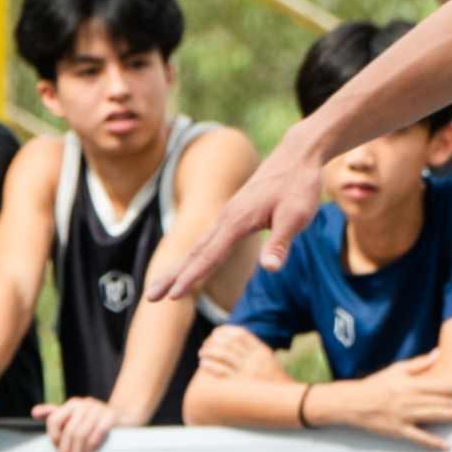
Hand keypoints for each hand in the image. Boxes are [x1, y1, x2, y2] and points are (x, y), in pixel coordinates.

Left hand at [41, 396, 116, 451]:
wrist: (125, 418)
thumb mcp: (75, 417)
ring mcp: (99, 408)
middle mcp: (84, 403)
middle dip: (65, 451)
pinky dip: (92, 444)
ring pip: (81, 433)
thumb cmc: (95, 421)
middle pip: (69, 430)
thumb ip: (55, 414)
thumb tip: (34, 412)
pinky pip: (98, 432)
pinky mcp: (112, 415)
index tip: (57, 450)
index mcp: (72, 404)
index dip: (54, 437)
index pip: (54, 420)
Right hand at [150, 129, 323, 305]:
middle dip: (173, 275)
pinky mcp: (234, 213)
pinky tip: (191, 262)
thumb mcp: (297, 216)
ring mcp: (228, 215)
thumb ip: (280, 243)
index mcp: (237, 221)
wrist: (298, 154)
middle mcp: (226, 218)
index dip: (192, 277)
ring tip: (162, 285)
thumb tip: (270, 269)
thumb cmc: (300, 185)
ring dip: (180, 266)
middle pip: (195, 252)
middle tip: (151, 297)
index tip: (173, 297)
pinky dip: (195, 254)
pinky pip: (209, 238)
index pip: (210, 256)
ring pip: (199, 245)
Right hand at [328, 361, 451, 449]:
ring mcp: (404, 416)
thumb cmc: (376, 384)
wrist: (352, 402)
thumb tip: (438, 353)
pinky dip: (433, 443)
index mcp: (411, 384)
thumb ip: (419, 363)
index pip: (441, 386)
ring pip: (433, 416)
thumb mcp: (396, 369)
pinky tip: (447, 446)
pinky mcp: (397, 430)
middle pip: (440, 402)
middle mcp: (409, 399)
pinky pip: (418, 437)